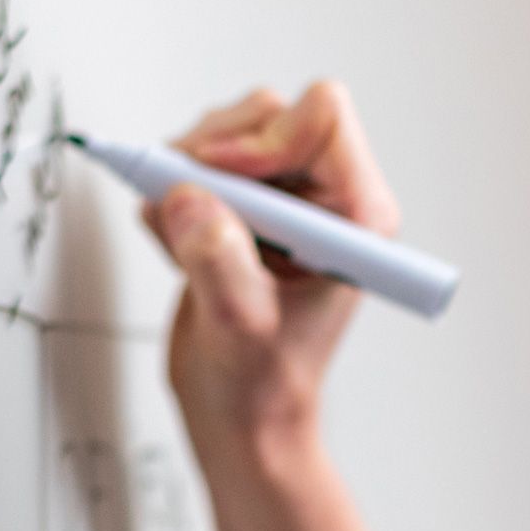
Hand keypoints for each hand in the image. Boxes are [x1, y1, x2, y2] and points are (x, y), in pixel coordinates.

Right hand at [140, 80, 400, 465]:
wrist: (242, 416)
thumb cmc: (263, 386)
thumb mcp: (241, 328)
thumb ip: (219, 261)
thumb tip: (188, 199)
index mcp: (357, 217)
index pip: (322, 116)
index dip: (263, 139)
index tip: (222, 184)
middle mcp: (328, 200)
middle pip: (268, 114)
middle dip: (214, 153)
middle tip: (188, 206)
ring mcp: (285, 203)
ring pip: (228, 133)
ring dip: (187, 175)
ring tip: (182, 240)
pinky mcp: (244, 210)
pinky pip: (196, 165)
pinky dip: (171, 197)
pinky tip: (178, 250)